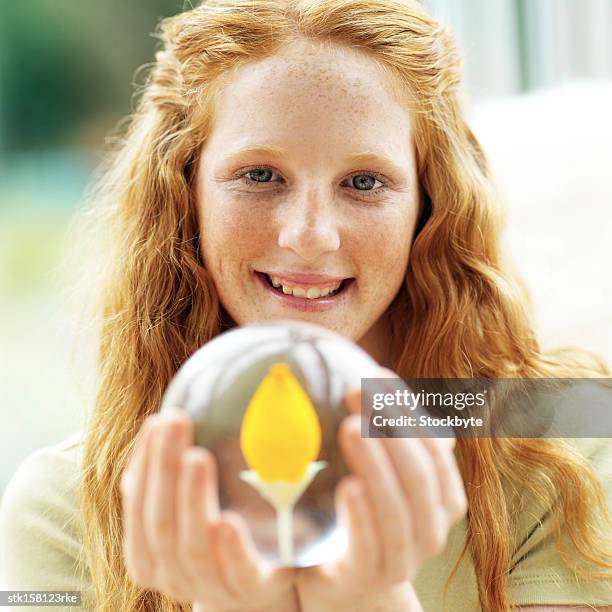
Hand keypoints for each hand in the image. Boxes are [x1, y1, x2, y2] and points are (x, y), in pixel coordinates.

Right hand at [120, 411, 298, 611]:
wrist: (259, 584)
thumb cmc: (217, 539)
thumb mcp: (188, 506)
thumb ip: (169, 478)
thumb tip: (155, 425)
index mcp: (150, 553)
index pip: (138, 507)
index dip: (145, 465)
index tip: (157, 421)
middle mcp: (173, 575)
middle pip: (160, 524)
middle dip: (164, 470)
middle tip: (175, 423)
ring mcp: (211, 586)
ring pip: (192, 548)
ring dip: (192, 500)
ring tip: (197, 457)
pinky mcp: (250, 590)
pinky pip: (237, 573)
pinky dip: (231, 548)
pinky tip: (228, 520)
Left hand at [295, 368, 467, 611]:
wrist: (343, 577)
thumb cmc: (365, 512)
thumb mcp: (384, 471)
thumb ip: (393, 435)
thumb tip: (382, 377)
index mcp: (441, 499)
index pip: (435, 449)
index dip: (408, 409)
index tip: (377, 375)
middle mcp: (430, 530)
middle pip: (419, 474)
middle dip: (391, 428)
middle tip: (356, 391)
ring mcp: (401, 558)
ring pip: (398, 509)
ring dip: (376, 465)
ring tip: (349, 427)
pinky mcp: (366, 577)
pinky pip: (370, 548)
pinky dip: (363, 517)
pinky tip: (348, 486)